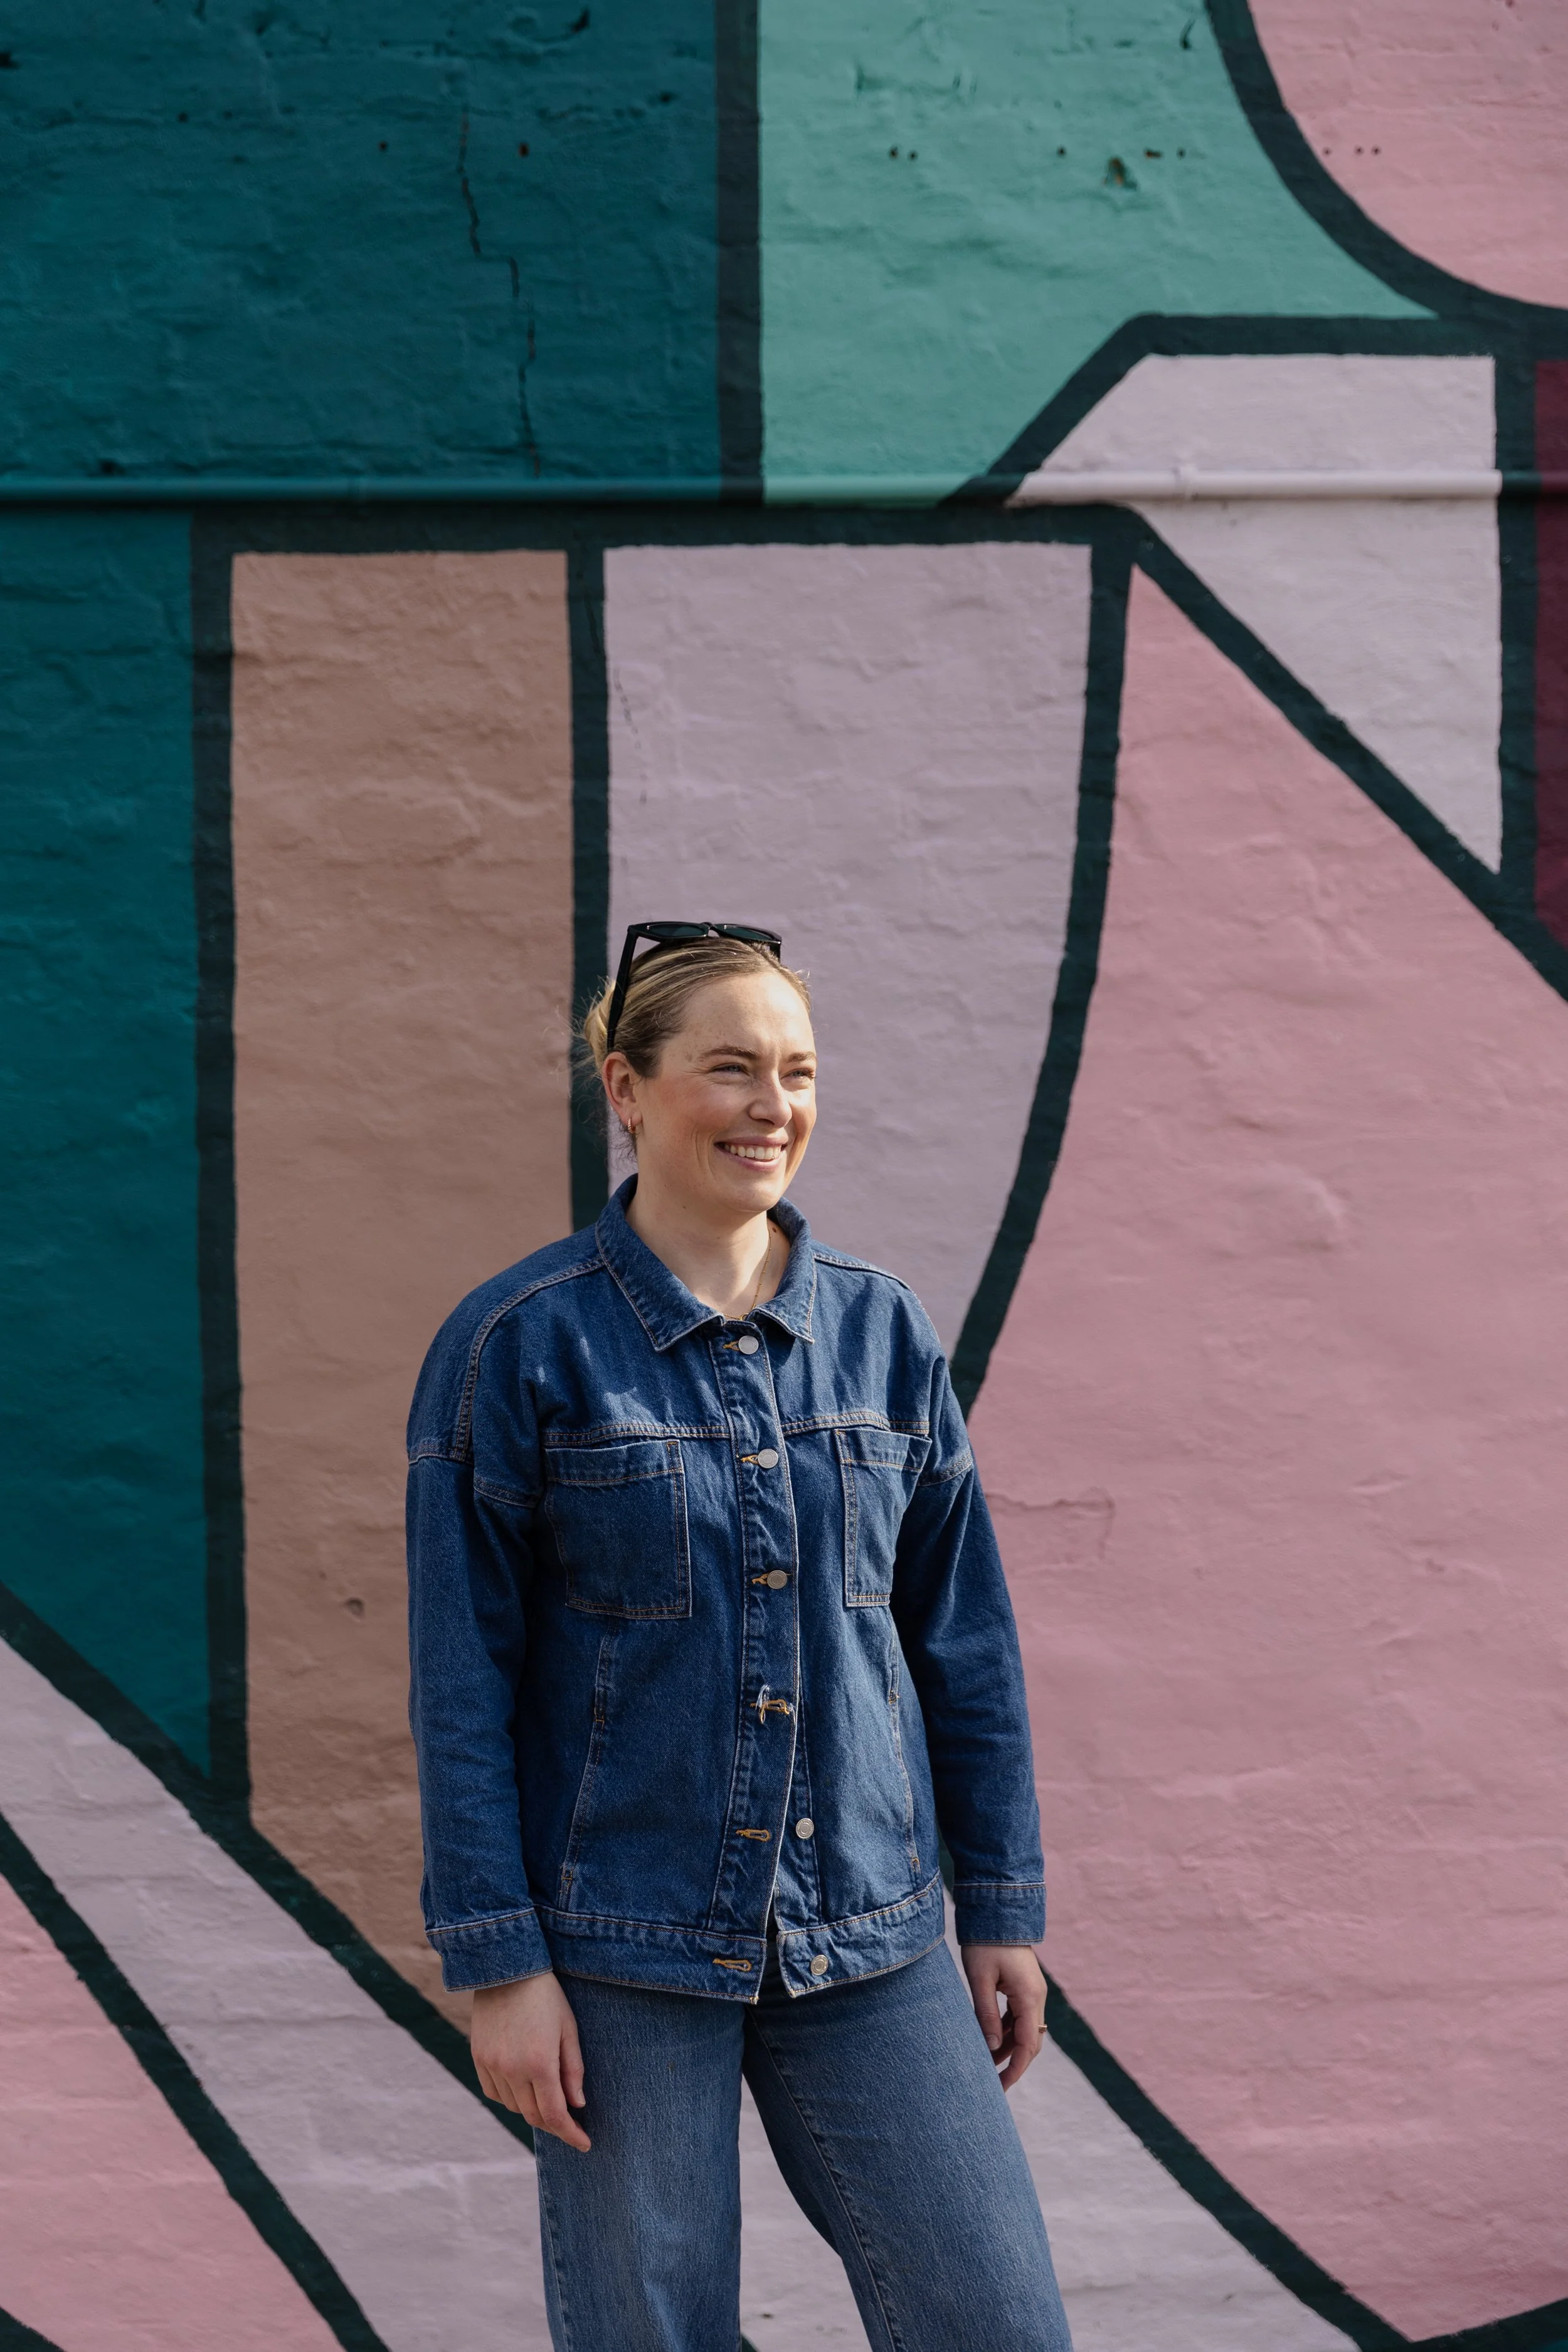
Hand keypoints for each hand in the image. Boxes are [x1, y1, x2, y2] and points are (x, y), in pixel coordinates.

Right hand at [470, 1971, 589, 2149]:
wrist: (507, 1968)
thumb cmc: (546, 1996)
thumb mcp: (569, 2029)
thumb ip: (573, 2070)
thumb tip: (577, 2105)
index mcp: (539, 2063)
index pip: (555, 2114)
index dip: (571, 2134)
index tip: (585, 2143)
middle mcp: (512, 2069)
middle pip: (534, 2115)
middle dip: (555, 2124)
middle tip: (571, 2124)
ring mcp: (492, 2065)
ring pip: (514, 2107)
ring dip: (532, 2110)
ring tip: (549, 2100)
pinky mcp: (479, 2058)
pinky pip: (494, 2093)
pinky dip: (510, 2098)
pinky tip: (523, 2088)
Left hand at [960, 1943, 1046, 2091]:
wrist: (997, 1911)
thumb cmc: (985, 1943)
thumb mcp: (980, 1979)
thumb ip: (985, 2014)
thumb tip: (990, 2048)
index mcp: (1029, 1997)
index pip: (1028, 2044)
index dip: (1016, 2068)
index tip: (1001, 2087)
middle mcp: (1036, 1997)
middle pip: (1030, 2041)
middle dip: (1014, 2064)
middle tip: (993, 2085)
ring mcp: (1032, 1992)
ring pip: (1024, 2031)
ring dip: (1008, 2049)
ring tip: (986, 2067)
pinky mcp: (1024, 1988)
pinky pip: (1018, 2018)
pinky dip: (1006, 2033)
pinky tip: (990, 2042)